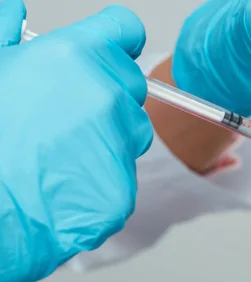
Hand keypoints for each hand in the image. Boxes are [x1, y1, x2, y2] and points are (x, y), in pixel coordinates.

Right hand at [0, 1, 152, 281]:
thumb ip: (3, 32)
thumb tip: (15, 12)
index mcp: (77, 56)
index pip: (125, 31)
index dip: (118, 40)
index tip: (116, 48)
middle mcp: (108, 95)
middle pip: (131, 87)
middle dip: (108, 97)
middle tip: (65, 118)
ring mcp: (120, 144)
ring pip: (131, 135)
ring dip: (108, 140)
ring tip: (59, 157)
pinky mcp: (123, 189)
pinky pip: (123, 178)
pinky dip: (102, 182)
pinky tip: (65, 187)